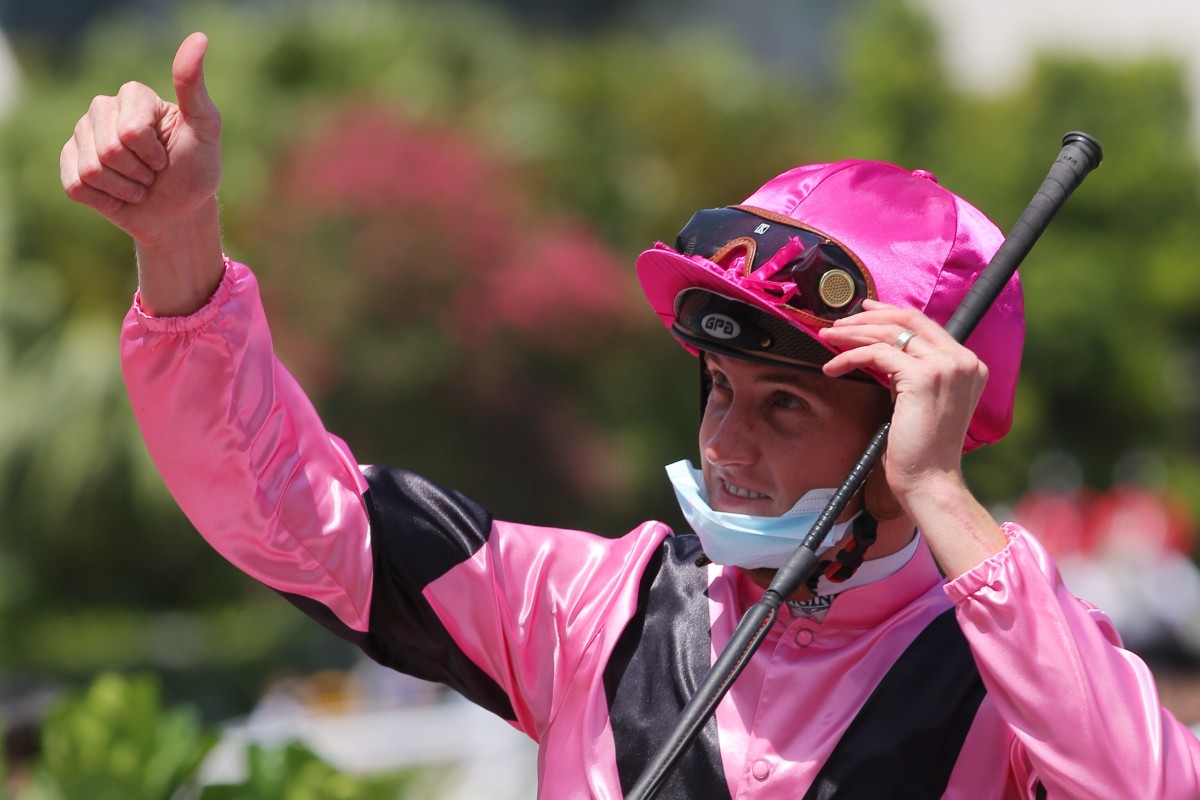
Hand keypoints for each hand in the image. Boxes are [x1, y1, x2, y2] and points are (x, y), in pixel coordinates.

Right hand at [60, 32, 220, 244]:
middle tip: (154, 173)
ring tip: (140, 184)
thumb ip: (195, 89)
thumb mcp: (205, 130)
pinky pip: (76, 185)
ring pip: (92, 170)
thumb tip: (198, 39)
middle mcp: (102, 109)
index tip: (168, 156)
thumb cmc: (195, 171)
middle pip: (110, 150)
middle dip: (140, 172)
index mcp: (132, 96)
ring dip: (125, 189)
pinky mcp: (69, 165)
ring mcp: (81, 136)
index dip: (153, 153)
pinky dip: (105, 200)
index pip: (131, 130)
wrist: (179, 212)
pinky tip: (120, 195)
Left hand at [818, 300, 1005, 574]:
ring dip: (853, 333)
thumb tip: (881, 349)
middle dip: (867, 316)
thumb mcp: (921, 400)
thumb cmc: (921, 449)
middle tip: (837, 323)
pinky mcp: (923, 377)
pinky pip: (876, 354)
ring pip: (889, 333)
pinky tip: (832, 367)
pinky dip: (849, 357)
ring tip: (828, 338)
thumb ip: (912, 372)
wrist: (929, 481)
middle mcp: (962, 361)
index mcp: (968, 364)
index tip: (863, 310)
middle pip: (908, 320)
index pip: (925, 324)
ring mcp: (946, 366)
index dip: (890, 313)